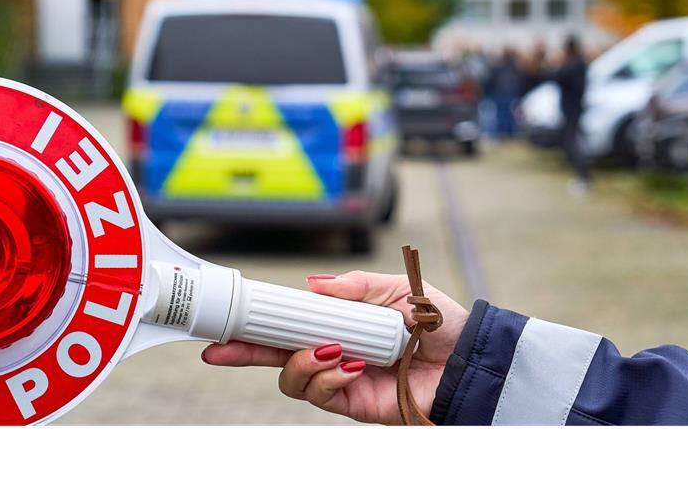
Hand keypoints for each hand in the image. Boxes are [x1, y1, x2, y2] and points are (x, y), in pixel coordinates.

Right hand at [201, 271, 467, 424]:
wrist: (468, 361)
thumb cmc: (439, 323)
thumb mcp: (397, 289)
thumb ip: (355, 286)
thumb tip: (313, 284)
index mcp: (339, 321)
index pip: (289, 322)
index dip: (257, 322)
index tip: (227, 319)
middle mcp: (332, 351)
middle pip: (274, 354)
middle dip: (243, 352)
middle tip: (219, 351)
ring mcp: (340, 379)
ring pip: (292, 378)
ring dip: (300, 363)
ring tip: (329, 351)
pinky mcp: (353, 404)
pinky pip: (320, 395)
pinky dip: (326, 379)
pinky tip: (348, 366)